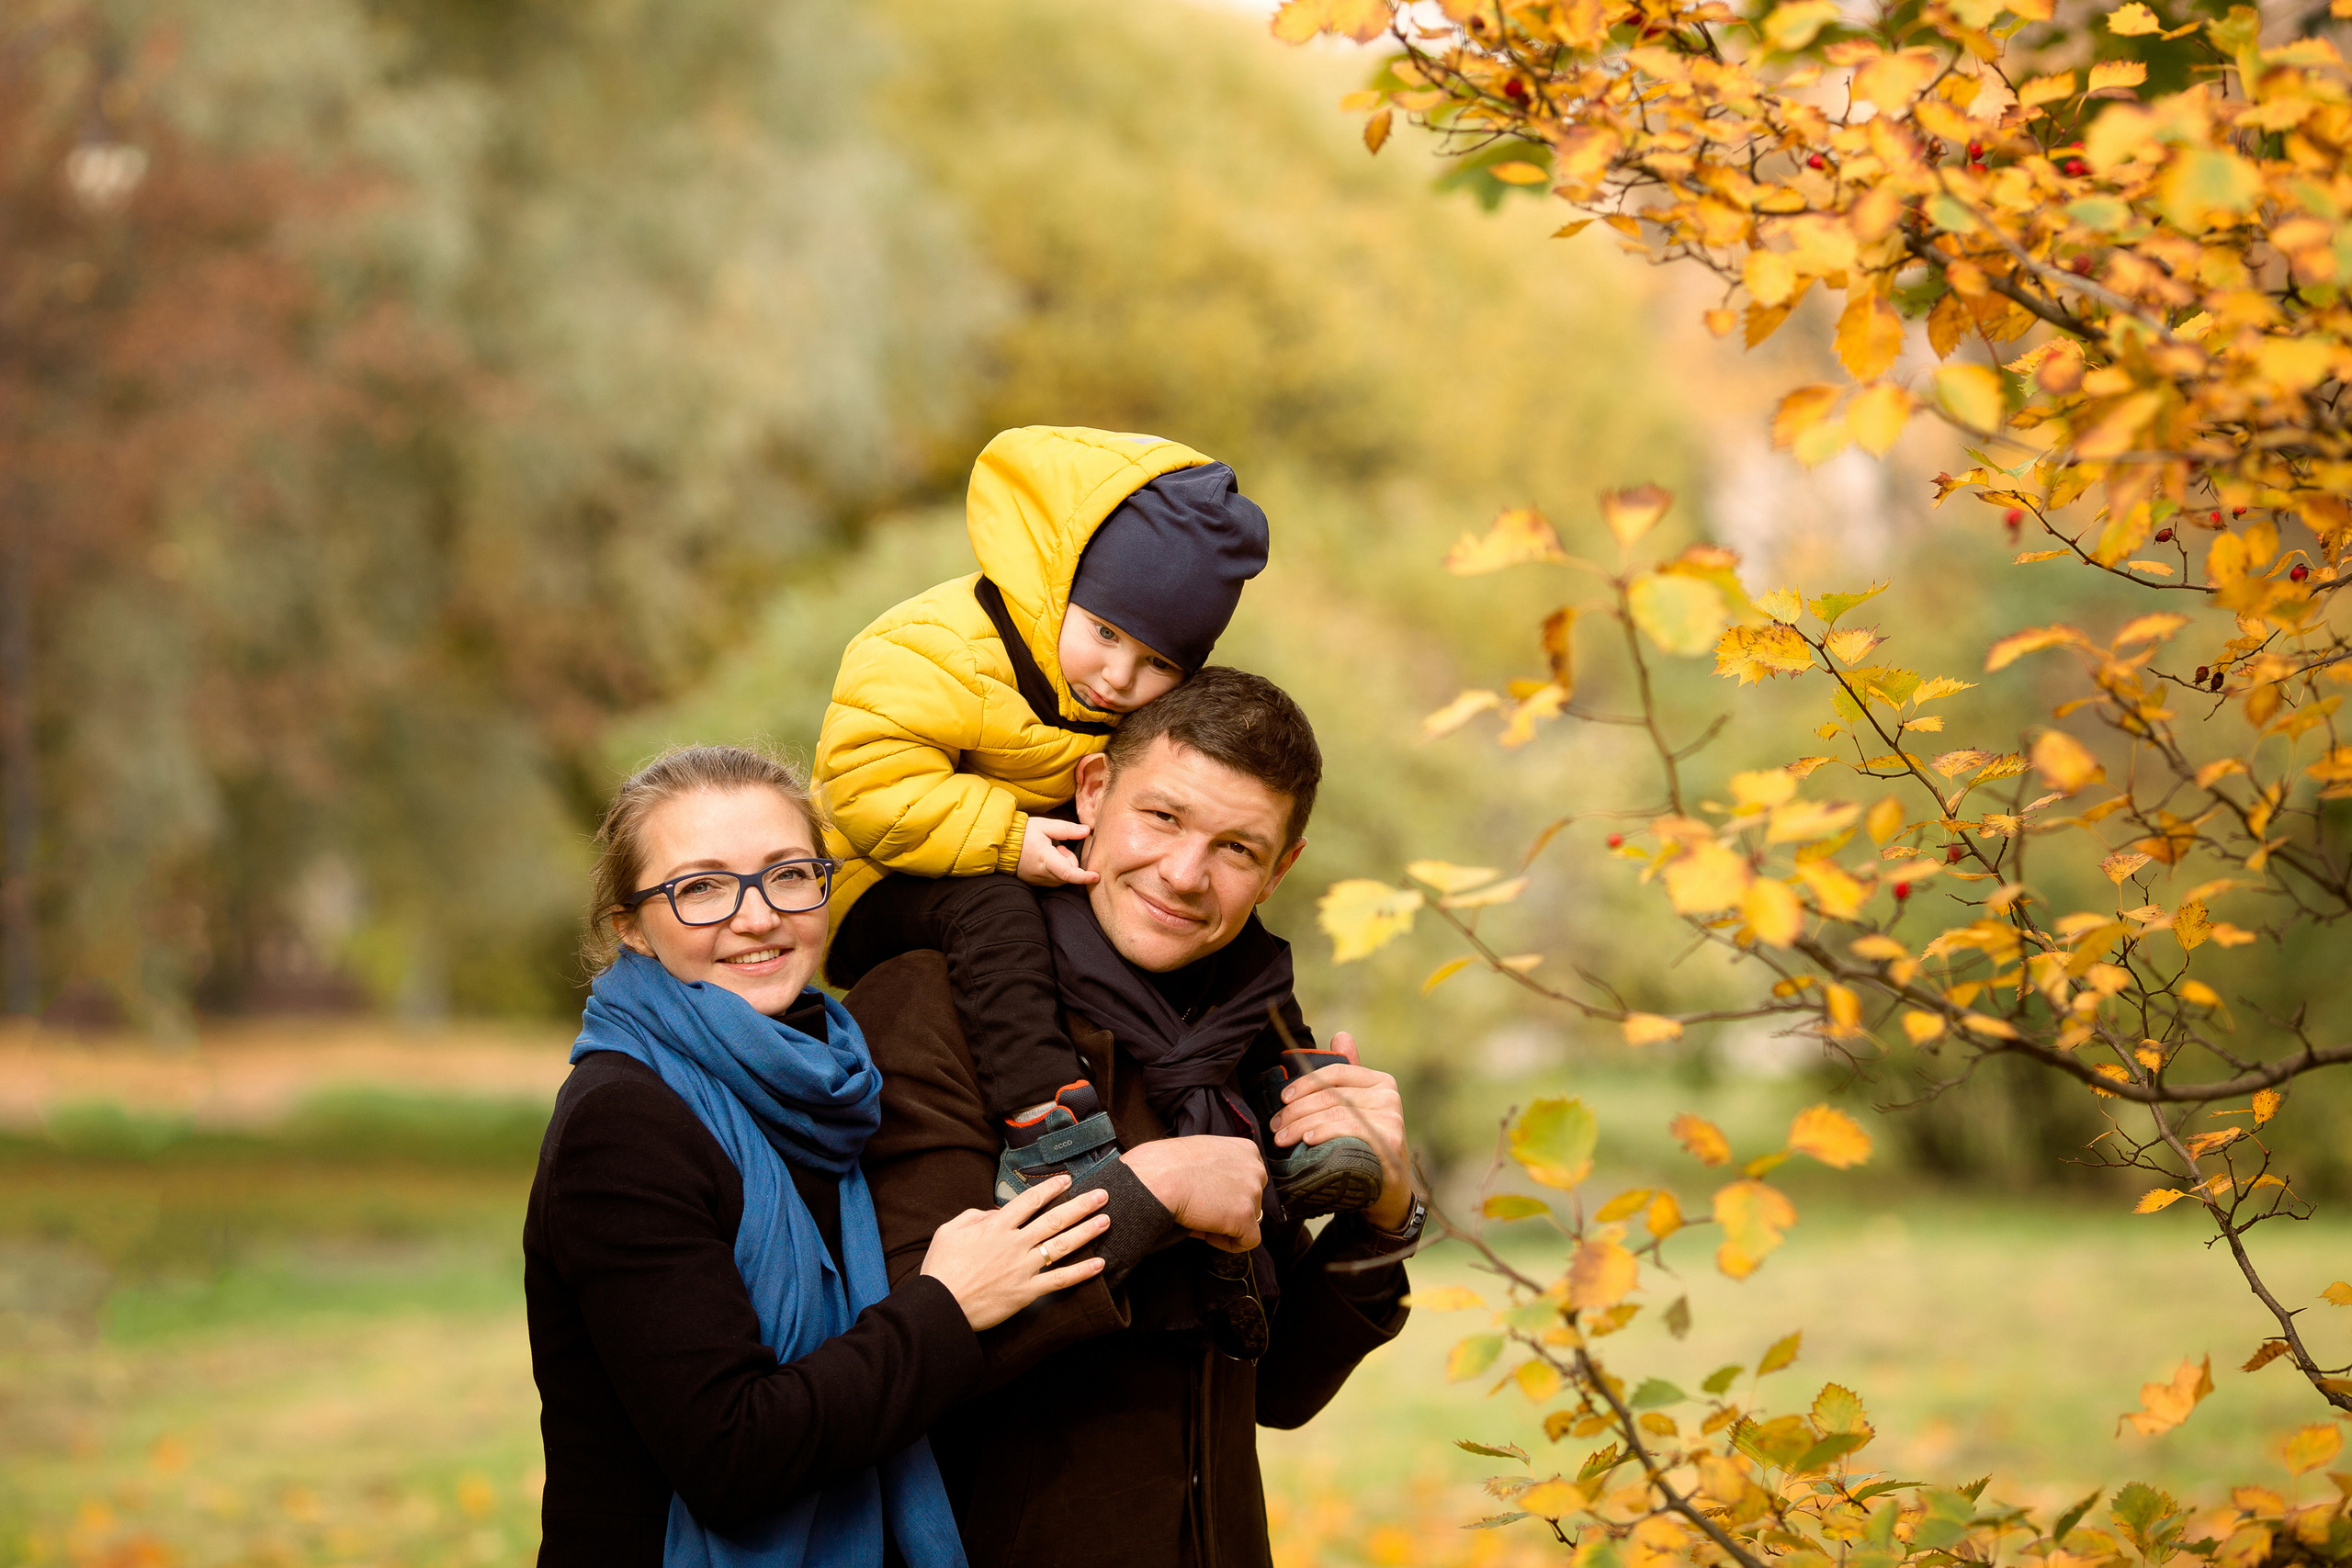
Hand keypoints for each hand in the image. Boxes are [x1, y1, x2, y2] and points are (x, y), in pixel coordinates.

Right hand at [919, 1175, 1109, 1329]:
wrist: (941, 1306)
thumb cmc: (941, 1269)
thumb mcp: (948, 1232)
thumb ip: (973, 1216)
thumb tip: (994, 1211)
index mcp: (995, 1227)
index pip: (1029, 1201)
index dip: (1051, 1188)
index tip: (1067, 1180)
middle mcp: (1014, 1244)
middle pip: (1054, 1220)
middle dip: (1081, 1205)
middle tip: (1103, 1195)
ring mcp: (1023, 1268)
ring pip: (1062, 1246)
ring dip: (1086, 1232)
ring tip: (1106, 1220)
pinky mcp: (1026, 1292)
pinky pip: (1059, 1280)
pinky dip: (1081, 1272)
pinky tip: (1100, 1264)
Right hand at [1015, 816, 1097, 887]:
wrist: (1000, 843)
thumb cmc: (1022, 833)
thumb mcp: (1045, 825)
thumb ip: (1066, 829)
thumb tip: (1086, 830)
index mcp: (1045, 859)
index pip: (1068, 873)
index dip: (1084, 876)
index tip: (1096, 876)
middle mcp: (1042, 873)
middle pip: (1068, 875)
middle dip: (1071, 861)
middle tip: (1060, 847)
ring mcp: (1037, 880)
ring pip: (1062, 879)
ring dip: (1063, 866)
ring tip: (1051, 851)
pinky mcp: (1034, 882)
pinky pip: (1053, 880)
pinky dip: (1056, 871)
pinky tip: (1046, 859)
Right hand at [1123, 1135, 1266, 1252]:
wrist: (1158, 1177)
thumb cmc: (1167, 1163)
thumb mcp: (1201, 1152)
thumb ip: (1218, 1166)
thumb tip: (1216, 1193)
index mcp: (1246, 1149)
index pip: (1249, 1178)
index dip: (1230, 1191)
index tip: (1210, 1196)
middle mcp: (1255, 1168)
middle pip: (1252, 1198)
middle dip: (1231, 1207)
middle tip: (1204, 1210)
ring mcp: (1253, 1192)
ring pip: (1250, 1219)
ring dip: (1227, 1224)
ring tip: (1200, 1219)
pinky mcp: (1246, 1216)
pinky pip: (1248, 1241)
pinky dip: (1228, 1243)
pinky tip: (1207, 1234)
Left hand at [1268, 1031, 1414, 1231]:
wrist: (1387, 1190)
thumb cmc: (1363, 1146)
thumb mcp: (1355, 1110)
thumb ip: (1346, 1077)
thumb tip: (1340, 1035)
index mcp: (1380, 1081)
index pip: (1336, 1073)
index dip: (1305, 1082)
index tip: (1282, 1098)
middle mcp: (1389, 1095)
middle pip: (1331, 1095)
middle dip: (1296, 1110)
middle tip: (1275, 1126)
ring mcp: (1392, 1117)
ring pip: (1335, 1113)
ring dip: (1301, 1125)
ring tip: (1281, 1138)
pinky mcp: (1390, 1140)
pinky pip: (1349, 1130)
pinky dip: (1324, 1132)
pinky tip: (1307, 1140)